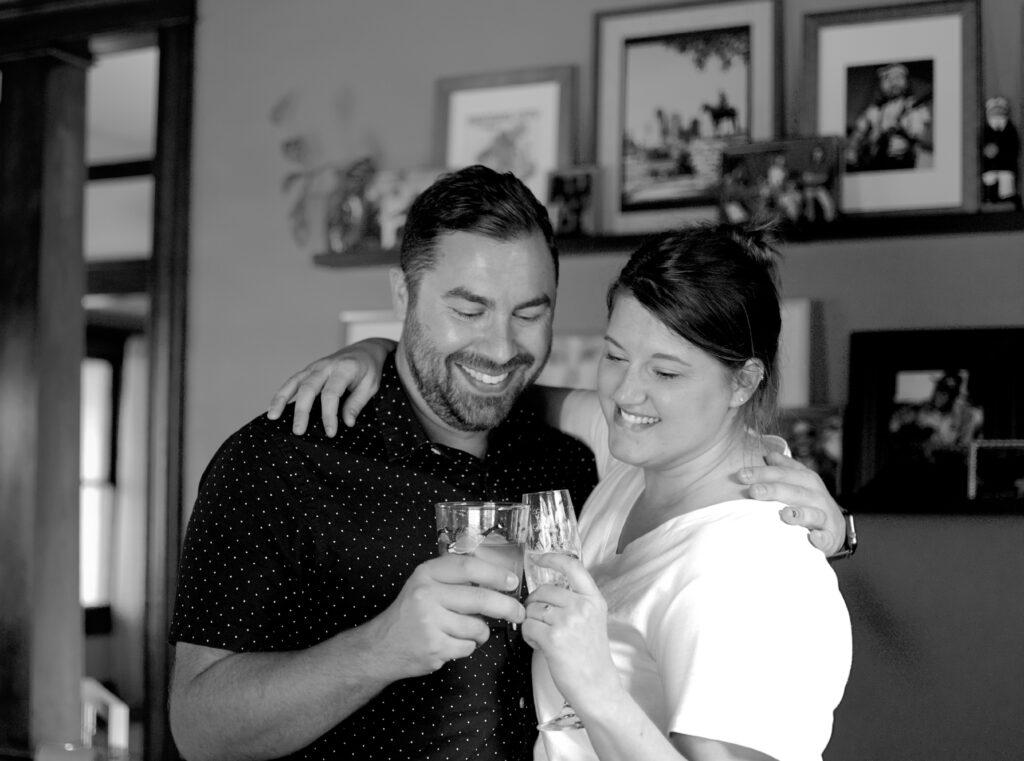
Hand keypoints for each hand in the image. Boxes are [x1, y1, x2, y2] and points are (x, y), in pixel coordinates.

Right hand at [265, 338, 394, 435]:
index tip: (330, 432)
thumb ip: (357, 403)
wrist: (366, 349)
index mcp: (344, 368)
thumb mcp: (371, 386)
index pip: (332, 394)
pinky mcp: (309, 369)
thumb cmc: (370, 369)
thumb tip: (347, 423)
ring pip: (294, 382)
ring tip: (272, 417)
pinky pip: (292, 381)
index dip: (329, 415)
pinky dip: (281, 394)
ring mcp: (315, 366)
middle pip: (309, 388)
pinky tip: (273, 408)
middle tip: (298, 431)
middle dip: (302, 411)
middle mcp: (326, 365)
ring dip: (281, 399)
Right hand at [366, 554, 524, 679]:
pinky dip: (467, 647)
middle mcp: (426, 594)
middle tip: (518, 613)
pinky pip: (469, 647)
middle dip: (506, 607)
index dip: (495, 574)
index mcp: (427, 574)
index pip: (468, 567)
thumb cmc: (412, 613)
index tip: (512, 582)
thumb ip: (455, 579)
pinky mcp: (434, 647)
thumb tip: (499, 580)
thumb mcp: (426, 585)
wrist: (382, 646)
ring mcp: (429, 622)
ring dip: (480, 633)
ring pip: (477, 627)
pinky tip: (451, 643)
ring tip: (464, 631)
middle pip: (481, 599)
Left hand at [522, 554, 619, 706]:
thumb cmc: (591, 657)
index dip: (552, 558)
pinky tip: (541, 646)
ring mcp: (568, 621)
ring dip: (532, 623)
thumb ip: (574, 601)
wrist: (597, 687)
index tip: (537, 558)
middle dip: (534, 604)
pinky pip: (527, 626)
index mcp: (594, 599)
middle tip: (541, 621)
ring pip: (532, 609)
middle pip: (543, 590)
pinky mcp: (553, 638)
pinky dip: (529, 637)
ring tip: (545, 638)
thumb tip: (544, 591)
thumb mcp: (592, 620)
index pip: (572, 566)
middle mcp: (582, 606)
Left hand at [738, 450, 845, 555]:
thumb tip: (769, 454)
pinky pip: (827, 538)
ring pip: (813, 514)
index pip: (784, 473)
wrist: (834, 528)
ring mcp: (826, 517)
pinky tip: (812, 538)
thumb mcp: (798, 483)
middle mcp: (818, 497)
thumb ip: (784, 469)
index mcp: (808, 481)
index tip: (741, 475)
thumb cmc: (809, 502)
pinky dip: (821, 538)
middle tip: (753, 491)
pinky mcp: (831, 537)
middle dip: (774, 490)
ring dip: (799, 514)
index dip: (763, 473)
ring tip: (784, 514)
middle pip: (795, 491)